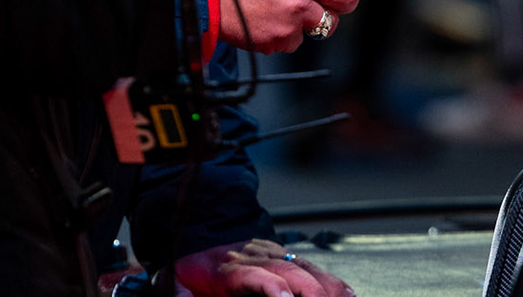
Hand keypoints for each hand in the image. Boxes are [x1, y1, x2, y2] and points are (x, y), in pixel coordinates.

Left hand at [174, 239, 351, 296]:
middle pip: (287, 272)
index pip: (253, 276)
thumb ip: (178, 295)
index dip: (271, 288)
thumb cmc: (191, 267)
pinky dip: (329, 279)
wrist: (200, 231)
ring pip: (303, 267)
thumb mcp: (176, 282)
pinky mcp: (282, 254)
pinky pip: (309, 264)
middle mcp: (254, 257)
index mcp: (227, 269)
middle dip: (309, 292)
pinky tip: (346, 292)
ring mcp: (271, 253)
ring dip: (326, 286)